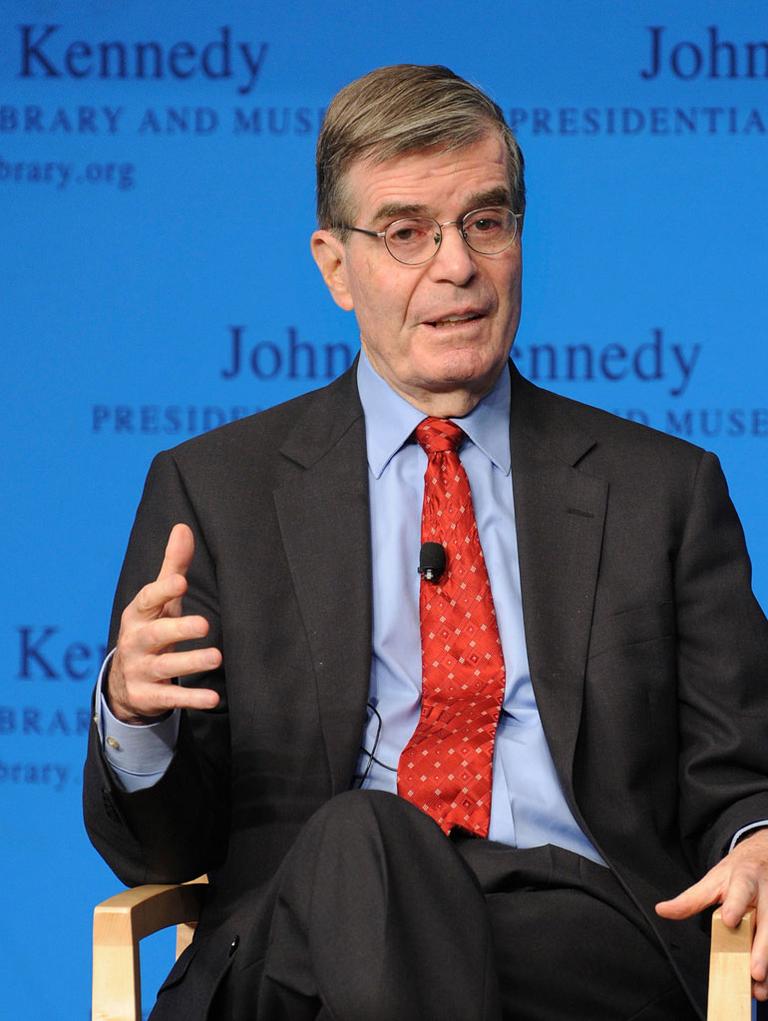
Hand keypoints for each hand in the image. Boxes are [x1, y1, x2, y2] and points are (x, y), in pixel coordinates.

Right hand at [107, 523, 221, 722]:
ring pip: (165, 667)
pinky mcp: (148, 696)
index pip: (147, 600)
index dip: (162, 591)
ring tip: (217, 657)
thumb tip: (182, 527)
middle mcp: (135, 642)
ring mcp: (140, 670)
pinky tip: (213, 699)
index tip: (181, 581)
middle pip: (155, 635)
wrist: (125, 680)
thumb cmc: (152, 628)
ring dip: (190, 662)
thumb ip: (173, 568)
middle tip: (204, 624)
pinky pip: (170, 698)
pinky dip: (190, 699)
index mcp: (139, 615)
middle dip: (177, 629)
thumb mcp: (160, 601)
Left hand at [656, 828, 767, 1000]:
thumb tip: (662, 910)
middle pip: (767, 920)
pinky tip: (767, 983)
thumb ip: (690, 899)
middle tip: (755, 972)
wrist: (763, 857)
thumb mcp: (712, 880)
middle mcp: (766, 893)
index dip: (736, 905)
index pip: (741, 890)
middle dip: (762, 947)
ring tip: (760, 986)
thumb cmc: (737, 873)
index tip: (730, 920)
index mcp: (745, 879)